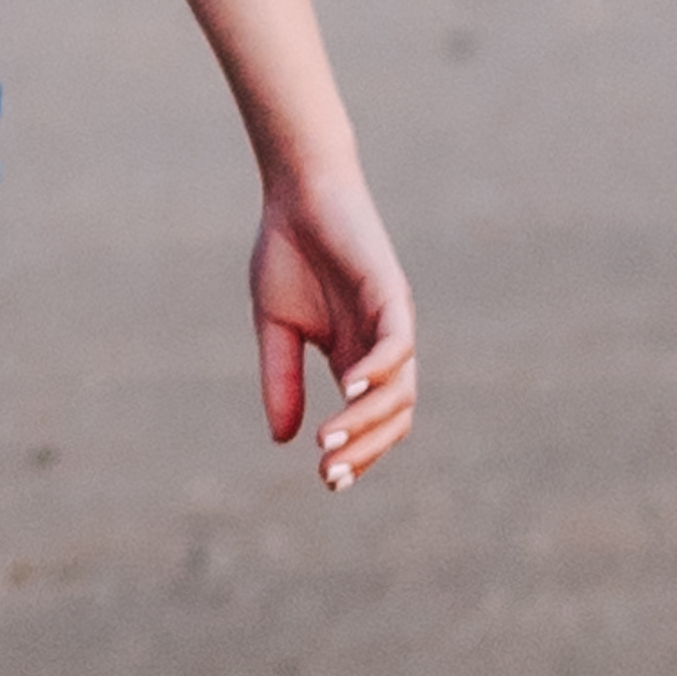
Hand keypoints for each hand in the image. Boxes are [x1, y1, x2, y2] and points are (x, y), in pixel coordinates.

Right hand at [251, 161, 416, 488]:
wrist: (296, 194)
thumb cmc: (287, 255)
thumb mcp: (275, 329)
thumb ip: (283, 381)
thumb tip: (285, 440)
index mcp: (355, 357)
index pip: (371, 419)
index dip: (357, 453)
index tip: (327, 481)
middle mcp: (381, 345)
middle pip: (395, 415)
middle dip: (367, 450)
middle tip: (332, 475)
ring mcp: (391, 320)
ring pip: (400, 388)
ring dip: (368, 420)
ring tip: (331, 441)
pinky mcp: (391, 292)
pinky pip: (397, 344)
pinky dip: (377, 371)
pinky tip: (347, 388)